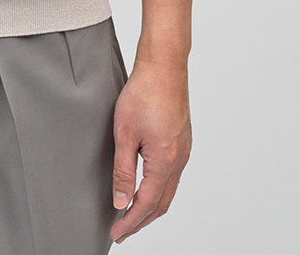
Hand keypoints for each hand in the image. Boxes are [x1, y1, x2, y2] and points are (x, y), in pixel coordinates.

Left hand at [110, 58, 191, 243]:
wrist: (164, 66)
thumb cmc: (144, 93)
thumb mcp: (124, 134)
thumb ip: (123, 171)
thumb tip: (121, 201)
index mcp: (165, 162)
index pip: (147, 204)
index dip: (130, 222)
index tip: (116, 233)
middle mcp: (179, 160)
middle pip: (162, 203)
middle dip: (142, 220)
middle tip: (123, 230)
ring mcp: (183, 149)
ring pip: (169, 189)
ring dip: (151, 205)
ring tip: (132, 212)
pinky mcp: (182, 139)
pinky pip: (172, 174)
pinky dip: (159, 187)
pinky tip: (147, 184)